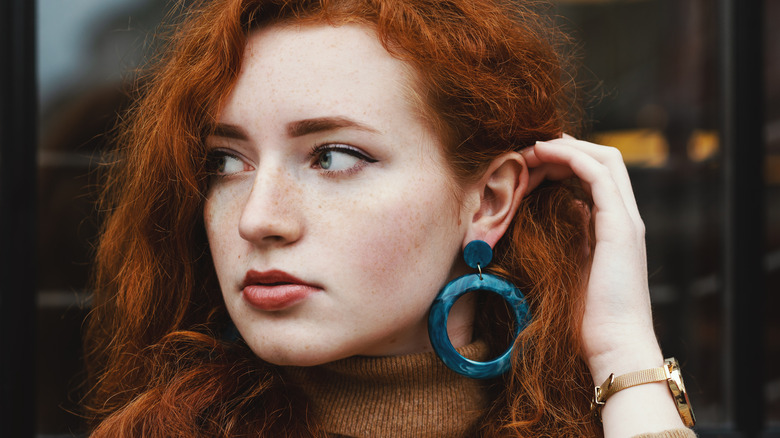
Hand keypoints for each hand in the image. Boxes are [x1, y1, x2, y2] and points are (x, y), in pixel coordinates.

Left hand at [522, 136, 685, 435]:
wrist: (615, 345)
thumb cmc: (591, 318)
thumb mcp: (578, 266)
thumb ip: (579, 237)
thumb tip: (573, 211)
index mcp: (615, 227)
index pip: (596, 176)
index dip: (566, 161)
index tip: (532, 162)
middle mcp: (625, 218)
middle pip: (603, 160)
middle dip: (565, 148)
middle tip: (528, 149)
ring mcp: (626, 220)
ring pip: (604, 160)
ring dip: (565, 148)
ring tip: (531, 148)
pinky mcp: (621, 227)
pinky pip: (599, 175)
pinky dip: (572, 158)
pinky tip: (544, 156)